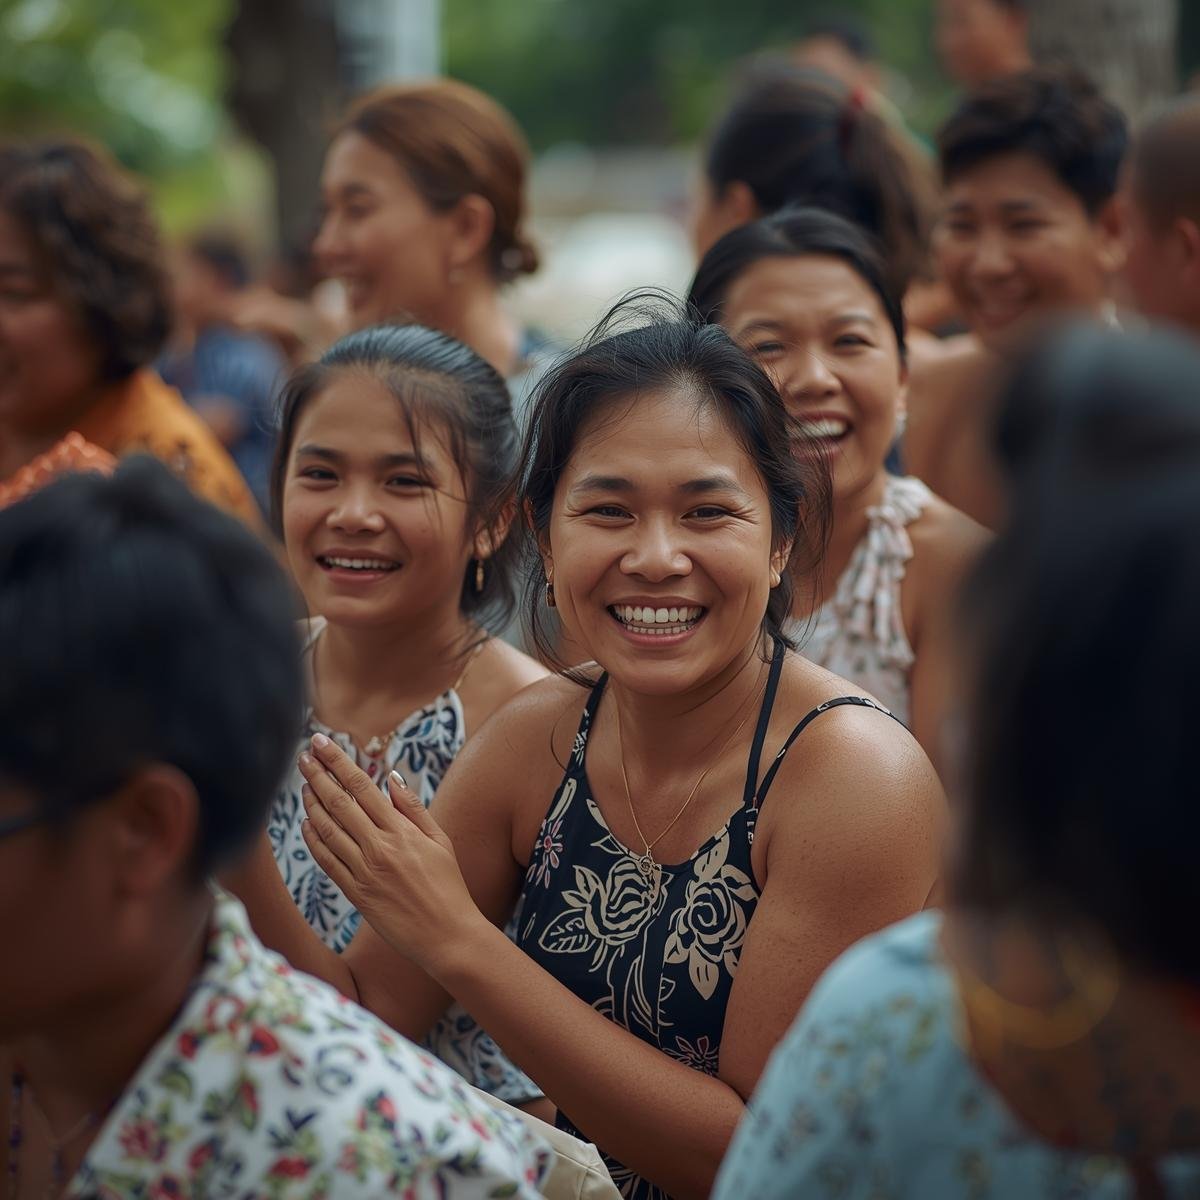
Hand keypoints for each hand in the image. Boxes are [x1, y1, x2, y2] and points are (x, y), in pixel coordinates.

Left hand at [298, 733, 485, 971]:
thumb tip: (391, 777)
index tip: (322, 742)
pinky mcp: (355, 894)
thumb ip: (413, 808)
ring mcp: (364, 872)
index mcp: (401, 831)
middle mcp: (379, 848)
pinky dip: (313, 840)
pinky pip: (327, 862)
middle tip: (303, 755)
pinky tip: (306, 824)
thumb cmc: (448, 885)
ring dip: (312, 804)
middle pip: (339, 803)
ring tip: (303, 783)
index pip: (362, 786)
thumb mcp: (440, 840)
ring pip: (328, 830)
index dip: (338, 761)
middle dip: (318, 775)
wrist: (447, 935)